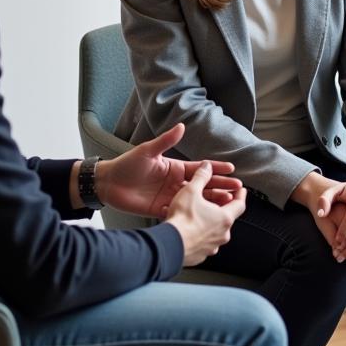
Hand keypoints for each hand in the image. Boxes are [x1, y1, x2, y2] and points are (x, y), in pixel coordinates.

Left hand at [95, 124, 241, 218]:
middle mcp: (176, 183)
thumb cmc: (127, 164)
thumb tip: (182, 127)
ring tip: (227, 205)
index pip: (200, 169)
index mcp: (175, 168)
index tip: (232, 170)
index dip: (216, 169)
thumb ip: (165, 141)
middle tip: (237, 190)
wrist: (108, 183)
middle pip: (203, 186)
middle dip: (221, 187)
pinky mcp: (162, 209)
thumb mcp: (147, 151)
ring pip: (196, 201)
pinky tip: (206, 219)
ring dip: (211, 202)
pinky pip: (182, 212)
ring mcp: (171, 197)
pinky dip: (194, 215)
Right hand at [165, 163, 247, 265]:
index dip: (240, 195)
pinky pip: (202, 243)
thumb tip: (206, 167)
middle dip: (221, 209)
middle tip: (215, 201)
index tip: (241, 190)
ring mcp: (211, 247)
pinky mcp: (200, 256)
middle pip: (226, 219)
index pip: (239, 204)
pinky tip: (187, 231)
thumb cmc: (182, 220)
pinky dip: (198, 236)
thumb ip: (201, 177)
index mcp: (224, 218)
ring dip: (208, 223)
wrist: (169, 246)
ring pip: (214, 232)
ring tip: (198, 216)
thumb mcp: (191, 191)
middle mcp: (222, 234)